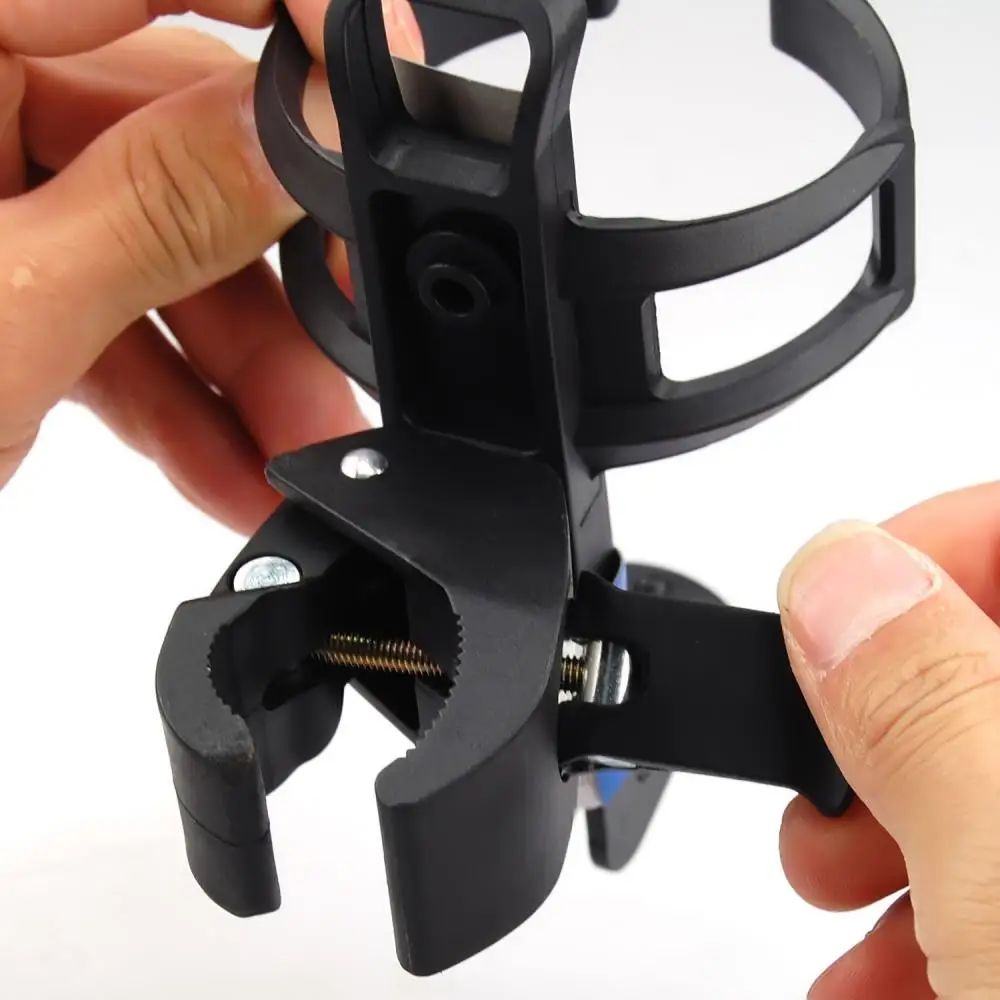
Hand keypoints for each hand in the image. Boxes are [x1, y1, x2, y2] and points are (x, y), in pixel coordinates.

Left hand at [0, 0, 422, 533]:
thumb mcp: (3, 311)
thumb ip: (161, 206)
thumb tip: (309, 132)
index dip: (295, 5)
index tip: (386, 83)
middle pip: (182, 135)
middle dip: (276, 272)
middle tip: (348, 346)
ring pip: (161, 241)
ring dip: (239, 359)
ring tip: (290, 452)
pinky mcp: (1, 269)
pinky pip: (113, 303)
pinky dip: (174, 387)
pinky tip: (225, 461)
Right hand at [777, 483, 999, 998]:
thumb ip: (928, 712)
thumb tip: (839, 571)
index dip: (928, 543)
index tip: (830, 611)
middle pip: (986, 657)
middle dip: (876, 708)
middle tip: (829, 784)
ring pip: (977, 765)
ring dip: (880, 821)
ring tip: (835, 898)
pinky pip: (993, 869)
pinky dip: (921, 906)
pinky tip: (882, 976)